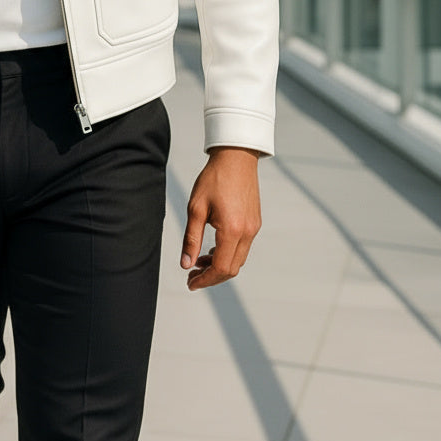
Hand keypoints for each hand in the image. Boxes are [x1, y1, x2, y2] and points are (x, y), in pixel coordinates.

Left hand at [180, 146, 261, 290]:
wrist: (236, 158)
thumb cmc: (214, 179)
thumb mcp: (196, 208)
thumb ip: (191, 238)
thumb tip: (186, 264)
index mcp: (233, 230)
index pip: (221, 268)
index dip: (205, 280)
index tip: (190, 282)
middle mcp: (247, 232)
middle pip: (232, 268)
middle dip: (211, 276)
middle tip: (192, 275)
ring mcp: (254, 228)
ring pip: (238, 259)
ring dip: (219, 265)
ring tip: (198, 262)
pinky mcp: (255, 222)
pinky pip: (242, 247)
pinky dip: (227, 254)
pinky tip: (212, 249)